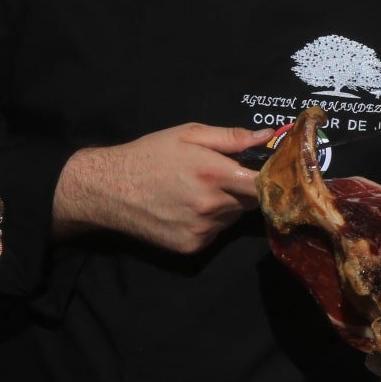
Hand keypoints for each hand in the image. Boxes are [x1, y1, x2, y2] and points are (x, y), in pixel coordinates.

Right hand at [53, 123, 272, 252]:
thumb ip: (232, 137)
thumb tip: (269, 137)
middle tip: (223, 176)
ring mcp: (202, 230)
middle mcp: (212, 206)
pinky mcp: (191, 246)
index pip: (266, 184)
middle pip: (252, 201)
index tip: (272, 172)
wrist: (108, 189)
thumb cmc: (150, 154)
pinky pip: (216, 233)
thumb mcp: (190, 134)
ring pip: (233, 218)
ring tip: (199, 191)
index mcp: (216, 175)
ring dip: (228, 206)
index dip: (272, 178)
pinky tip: (188, 208)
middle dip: (245, 189)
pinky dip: (211, 222)